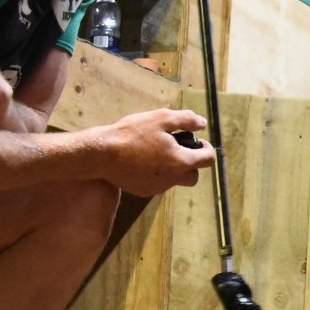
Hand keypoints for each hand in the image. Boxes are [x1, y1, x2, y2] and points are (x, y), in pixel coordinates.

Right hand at [99, 108, 214, 195]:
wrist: (101, 154)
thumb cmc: (132, 134)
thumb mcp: (161, 118)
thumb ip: (185, 120)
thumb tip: (202, 123)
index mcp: (181, 161)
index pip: (207, 160)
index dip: (207, 148)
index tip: (199, 141)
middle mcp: (172, 179)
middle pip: (193, 176)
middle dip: (192, 163)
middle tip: (179, 148)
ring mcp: (157, 187)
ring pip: (174, 180)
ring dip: (172, 167)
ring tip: (157, 150)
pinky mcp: (143, 191)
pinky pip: (157, 183)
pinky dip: (157, 173)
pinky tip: (143, 160)